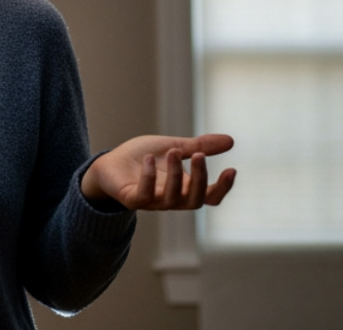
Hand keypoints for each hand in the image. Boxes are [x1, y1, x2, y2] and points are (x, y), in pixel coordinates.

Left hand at [80, 134, 235, 210]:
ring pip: (171, 198)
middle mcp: (172, 199)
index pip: (210, 197)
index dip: (222, 188)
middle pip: (194, 200)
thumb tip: (231, 141)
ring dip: (175, 175)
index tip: (231, 169)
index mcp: (185, 188)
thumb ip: (200, 146)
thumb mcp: (175, 147)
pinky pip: (144, 195)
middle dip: (200, 179)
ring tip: (174, 151)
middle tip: (199, 155)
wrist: (111, 163)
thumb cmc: (145, 158)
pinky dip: (149, 177)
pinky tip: (149, 159)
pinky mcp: (132, 199)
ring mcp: (152, 201)